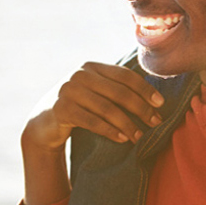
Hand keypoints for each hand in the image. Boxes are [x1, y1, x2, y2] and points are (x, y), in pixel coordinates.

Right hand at [23, 62, 164, 152]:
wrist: (45, 121)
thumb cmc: (78, 106)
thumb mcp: (94, 91)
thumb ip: (113, 87)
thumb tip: (153, 97)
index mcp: (92, 66)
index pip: (124, 75)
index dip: (145, 89)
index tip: (160, 104)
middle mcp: (79, 74)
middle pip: (119, 92)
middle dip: (141, 109)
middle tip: (156, 123)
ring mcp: (69, 90)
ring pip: (107, 108)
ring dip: (128, 124)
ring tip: (139, 136)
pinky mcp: (62, 109)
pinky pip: (92, 121)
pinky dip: (110, 131)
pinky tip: (122, 138)